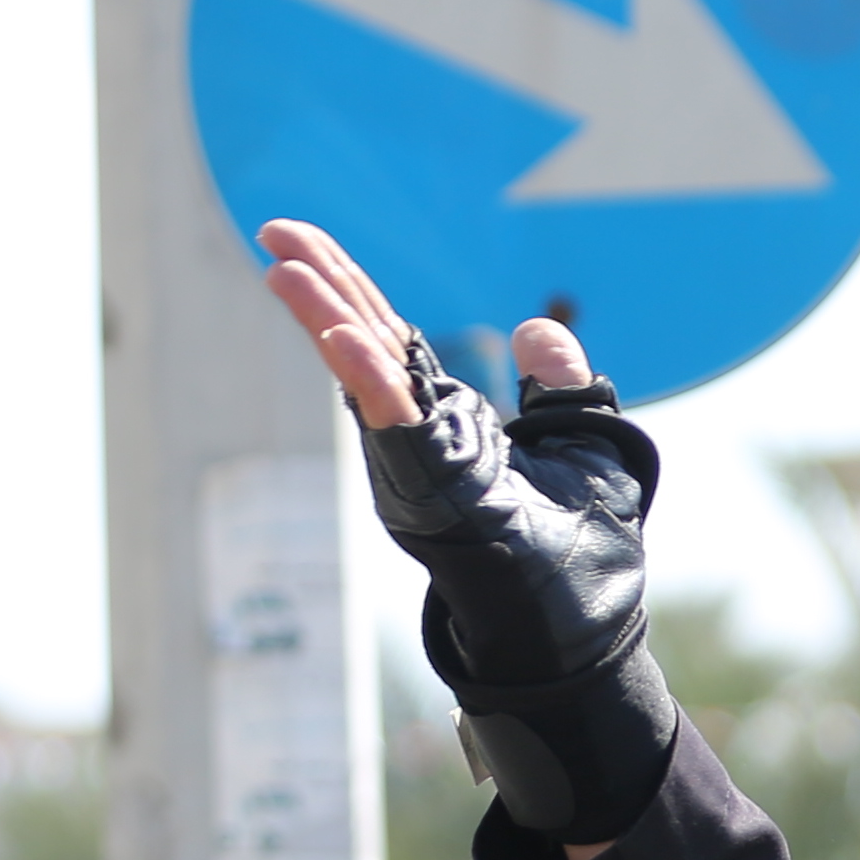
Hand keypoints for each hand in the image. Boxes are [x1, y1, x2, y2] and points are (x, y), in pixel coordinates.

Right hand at [251, 221, 679, 843]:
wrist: (583, 631)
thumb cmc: (583, 557)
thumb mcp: (585, 449)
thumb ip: (562, 388)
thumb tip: (540, 330)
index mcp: (448, 422)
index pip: (390, 337)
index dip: (351, 286)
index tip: (304, 241)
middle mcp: (421, 439)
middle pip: (364, 341)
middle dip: (321, 285)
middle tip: (274, 228)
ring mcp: (419, 465)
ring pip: (365, 376)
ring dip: (326, 319)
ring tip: (282, 264)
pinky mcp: (433, 491)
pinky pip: (394, 427)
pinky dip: (369, 380)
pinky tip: (339, 336)